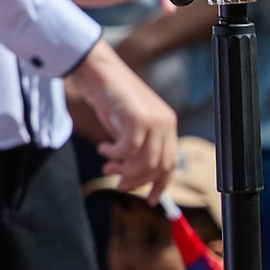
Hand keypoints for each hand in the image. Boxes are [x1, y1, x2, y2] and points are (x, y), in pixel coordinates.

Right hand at [63, 39, 178, 198]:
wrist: (98, 70)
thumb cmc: (110, 97)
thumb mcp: (128, 126)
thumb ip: (136, 147)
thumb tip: (133, 176)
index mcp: (167, 125)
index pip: (170, 164)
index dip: (160, 184)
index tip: (149, 199)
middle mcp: (165, 122)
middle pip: (159, 167)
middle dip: (136, 181)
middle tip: (116, 182)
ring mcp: (154, 119)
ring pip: (145, 162)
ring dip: (124, 171)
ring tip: (107, 166)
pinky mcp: (138, 117)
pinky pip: (128, 149)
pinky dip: (114, 154)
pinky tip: (103, 148)